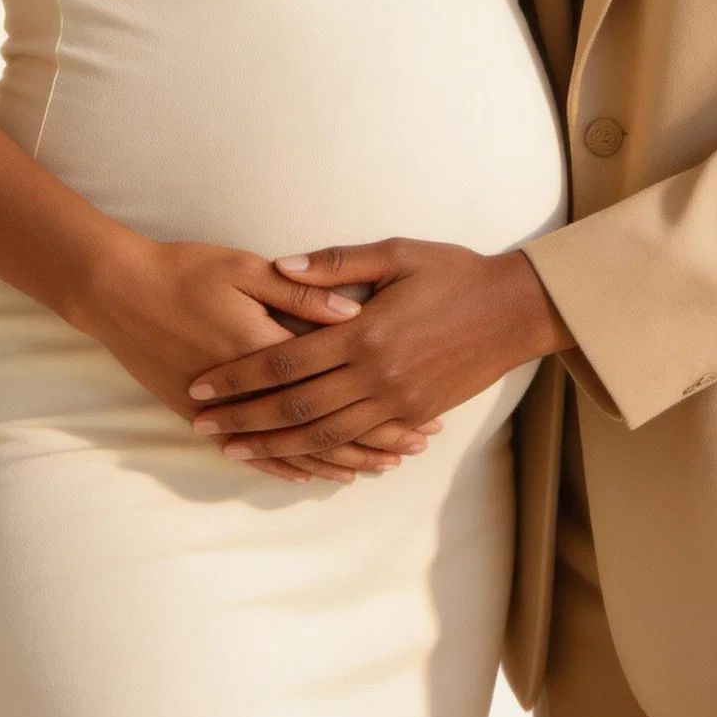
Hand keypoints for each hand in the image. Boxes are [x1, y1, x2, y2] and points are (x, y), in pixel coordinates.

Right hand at [71, 232, 437, 486]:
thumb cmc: (185, 270)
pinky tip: (311, 475)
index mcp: (268, 345)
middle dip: (370, 440)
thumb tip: (352, 314)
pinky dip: (284, 465)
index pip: (337, 386)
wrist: (119, 292)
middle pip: (322, 424)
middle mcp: (250, 388)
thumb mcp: (245, 269)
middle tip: (411, 449)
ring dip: (335, 458)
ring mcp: (225, 409)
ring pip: (290, 446)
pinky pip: (251, 452)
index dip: (378, 404)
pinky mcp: (202, 416)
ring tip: (375, 468)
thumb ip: (301, 293)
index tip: (418, 415)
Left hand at [188, 239, 572, 463]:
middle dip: (243, 419)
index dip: (238, 376)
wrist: (514, 310)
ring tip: (235, 450)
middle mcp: (375, 375)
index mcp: (363, 332)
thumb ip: (335, 263)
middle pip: (293, 408)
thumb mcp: (395, 253)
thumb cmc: (454, 272)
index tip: (202, 385)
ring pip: (322, 436)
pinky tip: (298, 462)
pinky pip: (361, 444)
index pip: (284, 361)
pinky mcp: (414, 416)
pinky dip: (326, 457)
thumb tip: (279, 266)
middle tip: (202, 427)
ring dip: (273, 446)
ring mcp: (395, 402)